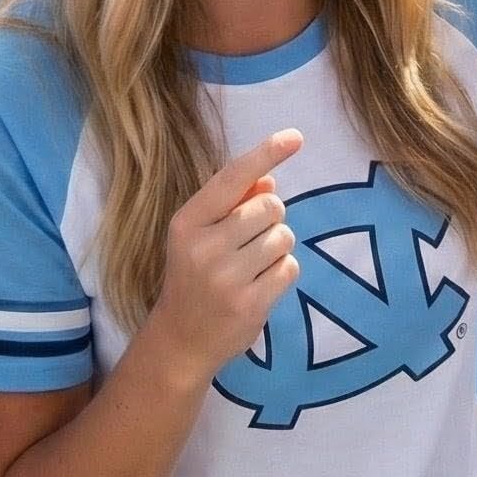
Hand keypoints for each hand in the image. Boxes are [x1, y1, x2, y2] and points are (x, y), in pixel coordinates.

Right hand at [149, 130, 302, 378]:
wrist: (181, 340)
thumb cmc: (195, 275)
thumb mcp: (201, 235)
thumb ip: (233, 204)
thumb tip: (270, 179)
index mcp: (188, 221)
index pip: (233, 177)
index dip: (266, 153)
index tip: (295, 136)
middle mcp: (204, 246)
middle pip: (271, 205)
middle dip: (271, 218)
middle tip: (249, 242)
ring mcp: (227, 277)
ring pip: (284, 236)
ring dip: (278, 247)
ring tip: (252, 266)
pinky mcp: (250, 304)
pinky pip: (290, 268)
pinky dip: (283, 272)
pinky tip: (259, 286)